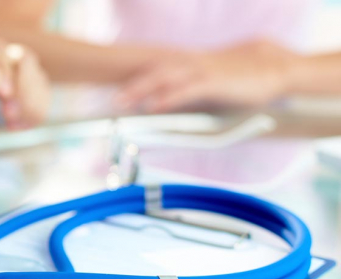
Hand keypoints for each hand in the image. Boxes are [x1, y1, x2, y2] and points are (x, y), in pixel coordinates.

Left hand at [115, 40, 299, 112]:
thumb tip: (171, 106)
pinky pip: (187, 90)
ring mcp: (203, 72)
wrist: (275, 69)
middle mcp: (192, 64)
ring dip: (141, 90)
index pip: (156, 68)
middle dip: (130, 85)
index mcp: (190, 64)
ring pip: (165, 78)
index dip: (134, 78)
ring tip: (123, 102)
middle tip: (112, 99)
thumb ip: (191, 92)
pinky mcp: (216, 82)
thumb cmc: (244, 78)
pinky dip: (169, 97)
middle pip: (154, 72)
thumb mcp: (212, 85)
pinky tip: (155, 106)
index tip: (114, 89)